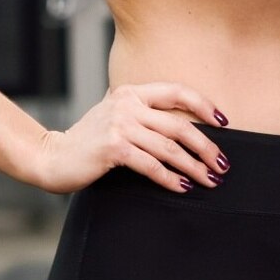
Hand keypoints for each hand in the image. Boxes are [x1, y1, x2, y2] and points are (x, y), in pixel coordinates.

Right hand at [23, 82, 230, 195]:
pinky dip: (170, 179)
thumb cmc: (89, 140)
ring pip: (170, 148)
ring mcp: (120, 125)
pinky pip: (152, 165)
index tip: (224, 123)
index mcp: (131, 92)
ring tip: (209, 180)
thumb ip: (142, 113)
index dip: (204, 106)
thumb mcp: (116, 116)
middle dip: (207, 147)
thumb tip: (185, 126)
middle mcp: (127, 104)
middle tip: (222, 165)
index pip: (177, 92)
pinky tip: (182, 188)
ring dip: (194, 167)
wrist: (54, 156)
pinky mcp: (113, 148)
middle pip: (180, 125)